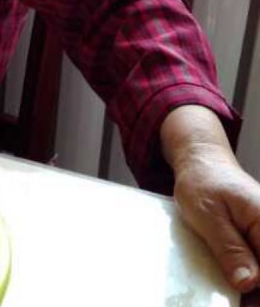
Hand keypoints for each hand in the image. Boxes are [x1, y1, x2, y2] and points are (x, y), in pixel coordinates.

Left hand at [173, 145, 259, 292]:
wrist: (201, 162)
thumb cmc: (202, 181)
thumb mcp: (208, 216)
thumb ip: (229, 249)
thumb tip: (249, 283)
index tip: (248, 301)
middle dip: (256, 291)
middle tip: (240, 302)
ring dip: (254, 287)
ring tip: (239, 299)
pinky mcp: (259, 239)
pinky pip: (257, 263)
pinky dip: (249, 276)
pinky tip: (237, 288)